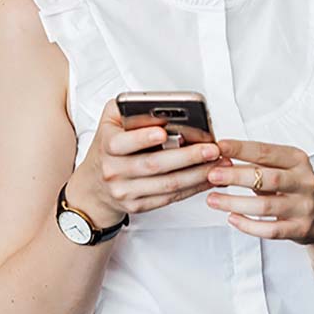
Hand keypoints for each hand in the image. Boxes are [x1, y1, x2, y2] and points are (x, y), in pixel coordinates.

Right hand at [66, 99, 229, 225]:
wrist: (94, 186)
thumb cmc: (109, 148)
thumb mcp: (109, 123)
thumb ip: (128, 108)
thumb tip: (159, 107)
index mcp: (107, 146)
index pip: (122, 143)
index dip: (143, 138)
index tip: (163, 132)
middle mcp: (114, 171)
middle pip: (154, 165)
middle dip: (187, 157)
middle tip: (211, 148)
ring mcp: (126, 192)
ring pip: (167, 185)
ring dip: (197, 174)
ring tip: (218, 163)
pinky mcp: (139, 206)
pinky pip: (170, 198)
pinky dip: (193, 188)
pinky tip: (208, 178)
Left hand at [205, 139, 313, 253]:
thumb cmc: (297, 188)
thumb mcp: (285, 169)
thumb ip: (258, 165)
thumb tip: (224, 160)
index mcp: (297, 160)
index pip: (266, 152)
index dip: (241, 148)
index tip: (220, 146)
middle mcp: (303, 181)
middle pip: (266, 177)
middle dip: (236, 176)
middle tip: (212, 175)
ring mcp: (304, 206)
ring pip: (265, 206)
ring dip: (235, 202)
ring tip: (213, 200)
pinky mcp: (301, 229)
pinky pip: (271, 230)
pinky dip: (249, 225)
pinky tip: (232, 219)